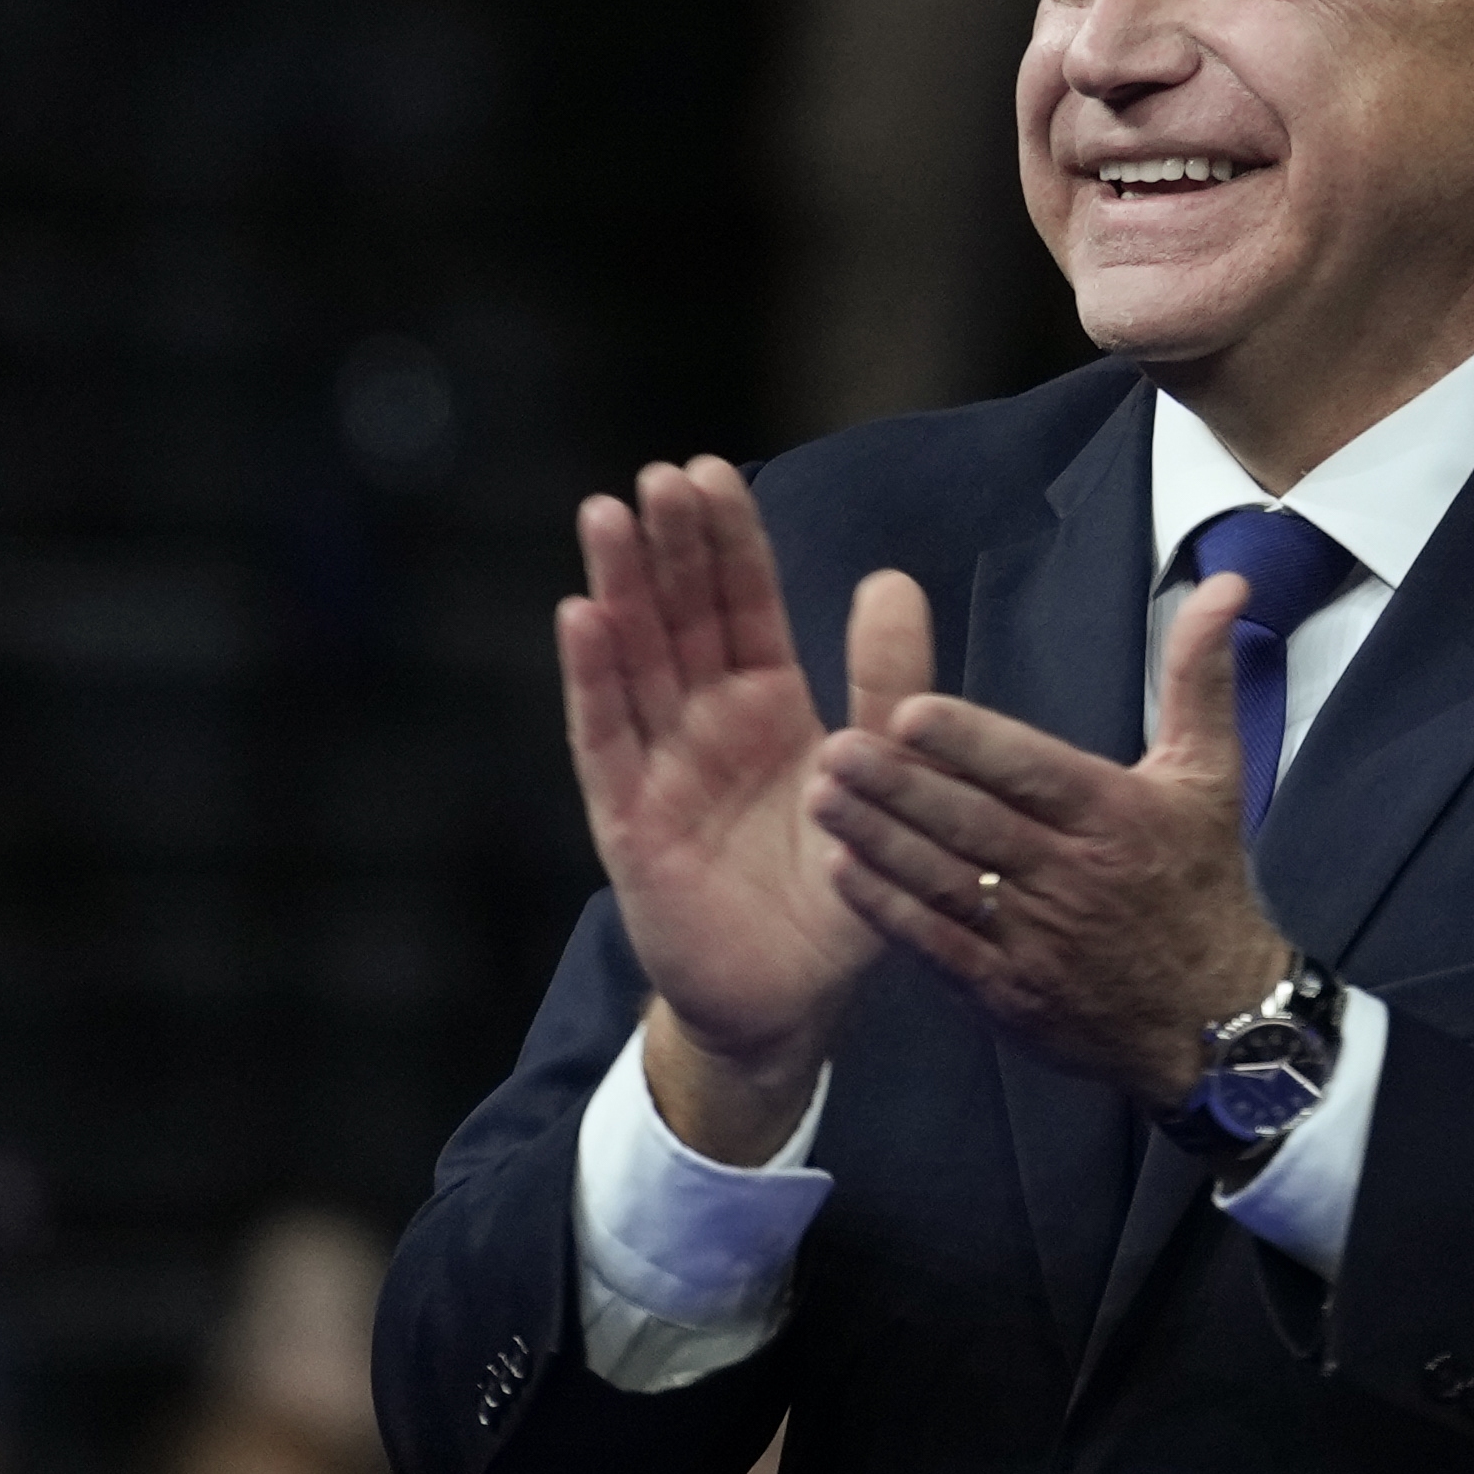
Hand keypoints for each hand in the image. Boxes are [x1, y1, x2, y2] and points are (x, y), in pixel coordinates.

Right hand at [562, 460, 878, 1156]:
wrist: (788, 1002)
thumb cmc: (835, 894)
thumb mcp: (879, 782)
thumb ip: (884, 688)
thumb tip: (892, 580)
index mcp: (766, 706)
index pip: (741, 605)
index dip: (726, 541)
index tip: (709, 471)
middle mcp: (704, 723)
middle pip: (680, 616)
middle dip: (668, 546)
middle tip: (658, 476)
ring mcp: (659, 767)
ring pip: (634, 660)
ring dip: (618, 588)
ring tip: (606, 514)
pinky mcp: (627, 820)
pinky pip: (605, 740)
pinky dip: (591, 679)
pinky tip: (582, 615)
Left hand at [808, 575, 1292, 1106]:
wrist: (1216, 1022)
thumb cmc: (1202, 884)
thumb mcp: (1215, 774)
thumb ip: (1202, 675)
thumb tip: (1228, 584)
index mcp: (1115, 817)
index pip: (1032, 771)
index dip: (969, 744)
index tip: (907, 712)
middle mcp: (1072, 877)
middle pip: (974, 825)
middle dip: (899, 788)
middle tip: (833, 748)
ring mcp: (1035, 941)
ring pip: (945, 882)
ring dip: (878, 840)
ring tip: (819, 796)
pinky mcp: (1007, 993)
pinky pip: (937, 946)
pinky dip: (887, 910)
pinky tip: (840, 871)